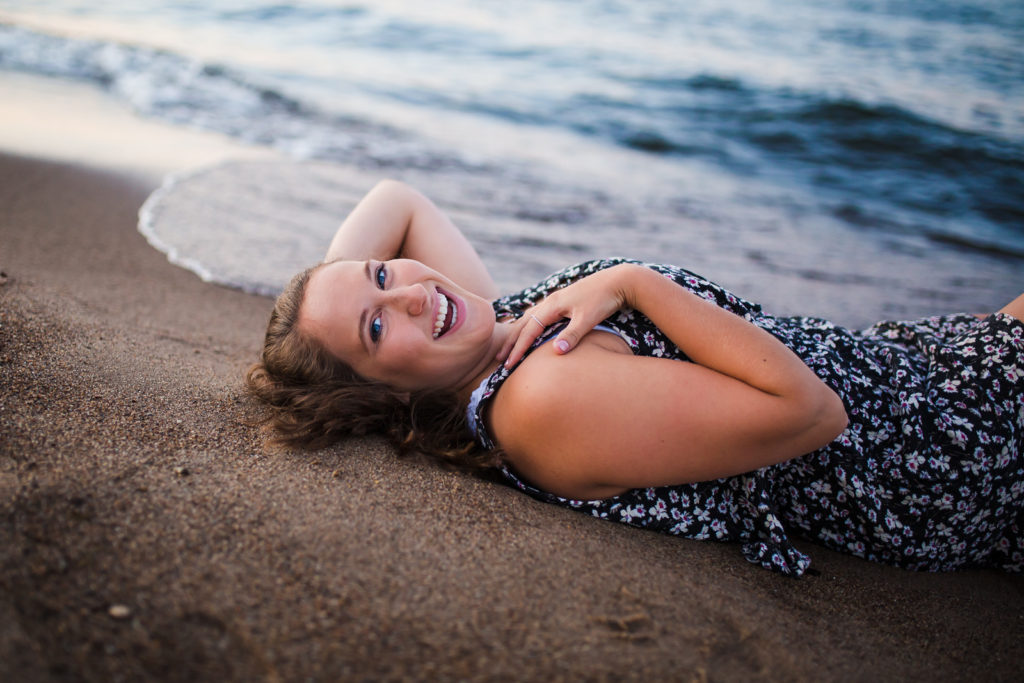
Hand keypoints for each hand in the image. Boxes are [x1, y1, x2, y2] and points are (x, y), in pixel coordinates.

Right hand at [497, 264, 638, 367]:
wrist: (620, 281)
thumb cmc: (604, 300)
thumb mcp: (588, 319)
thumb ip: (572, 335)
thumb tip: (556, 352)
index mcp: (553, 305)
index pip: (529, 330)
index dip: (518, 348)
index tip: (509, 364)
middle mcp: (551, 301)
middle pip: (524, 323)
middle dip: (511, 341)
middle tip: (499, 358)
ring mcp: (557, 300)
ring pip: (530, 317)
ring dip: (518, 332)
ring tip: (509, 345)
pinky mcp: (565, 301)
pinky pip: (540, 314)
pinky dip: (530, 324)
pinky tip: (532, 329)